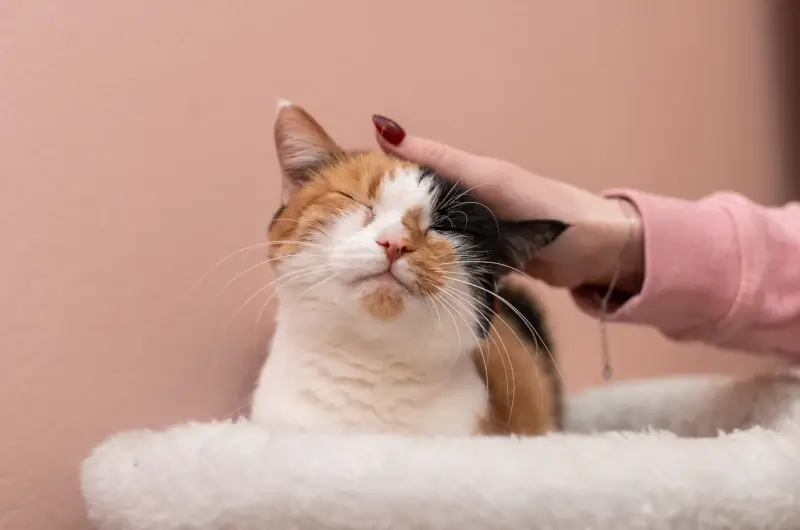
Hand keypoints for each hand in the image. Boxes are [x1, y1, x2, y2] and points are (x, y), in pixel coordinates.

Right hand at [371, 115, 644, 292]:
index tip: (336, 207)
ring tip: (369, 275)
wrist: (596, 251)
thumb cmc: (545, 206)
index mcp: (458, 178)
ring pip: (425, 245)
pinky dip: (431, 278)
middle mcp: (459, 206)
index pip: (402, 178)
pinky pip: (446, 270)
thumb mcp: (488, 179)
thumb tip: (382, 127)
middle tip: (348, 252)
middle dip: (383, 231)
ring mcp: (469, 238)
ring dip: (405, 258)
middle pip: (410, 216)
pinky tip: (407, 290)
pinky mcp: (481, 267)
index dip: (370, 188)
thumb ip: (439, 161)